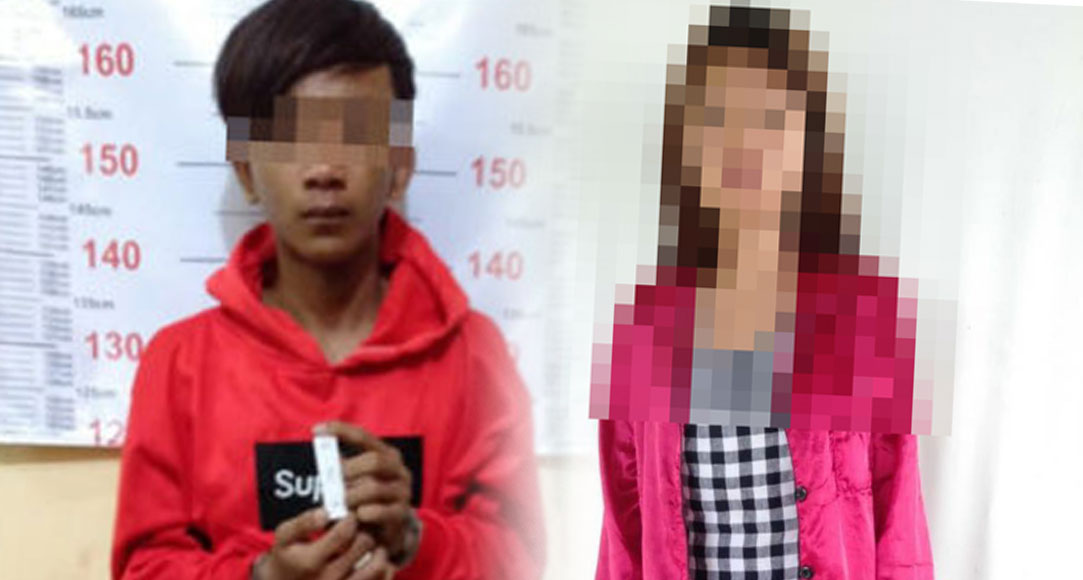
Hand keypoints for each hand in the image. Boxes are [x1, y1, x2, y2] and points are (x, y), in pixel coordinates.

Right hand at [253, 508, 384, 579]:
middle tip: (358, 529)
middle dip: (364, 530)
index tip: (347, 516)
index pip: (345, 530)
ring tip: (367, 543)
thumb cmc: (287, 557)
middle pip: (364, 543)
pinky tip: (372, 559)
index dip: (351, 517)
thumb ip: (303, 522)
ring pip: (378, 564)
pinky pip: (381, 579)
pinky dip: (383, 568)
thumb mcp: (284, 537)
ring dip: (377, 549)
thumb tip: (325, 513)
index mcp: (311, 561)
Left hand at [316, 421, 413, 559]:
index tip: (316, 430)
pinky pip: (383, 511)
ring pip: (375, 488)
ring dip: (351, 496)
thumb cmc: (363, 500)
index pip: (363, 437)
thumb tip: (320, 453)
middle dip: (350, 469)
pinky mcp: (401, 513)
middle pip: (375, 460)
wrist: (385, 531)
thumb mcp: (353, 481)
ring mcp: (402, 491)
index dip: (340, 430)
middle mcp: (397, 469)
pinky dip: (367, 513)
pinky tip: (358, 515)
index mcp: (386, 455)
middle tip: (330, 480)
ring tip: (337, 504)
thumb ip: (340, 468)